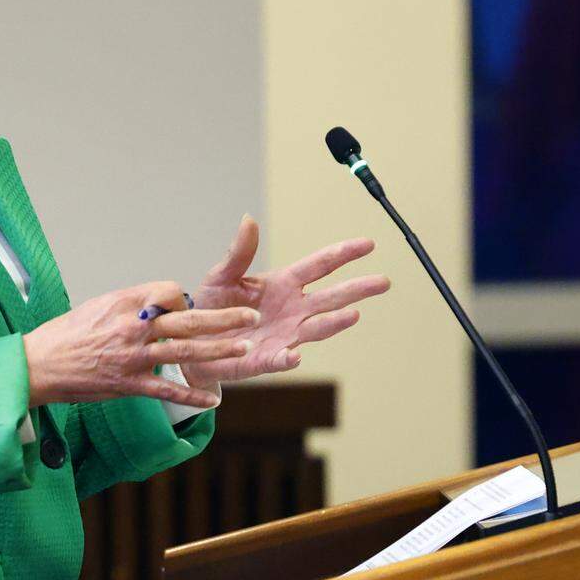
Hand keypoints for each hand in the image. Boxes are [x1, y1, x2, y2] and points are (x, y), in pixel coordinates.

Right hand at [22, 279, 259, 409]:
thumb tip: (160, 305)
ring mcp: (133, 358)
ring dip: (218, 351)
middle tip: (250, 317)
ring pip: (185, 352)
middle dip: (223, 319)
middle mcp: (133, 328)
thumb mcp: (99, 306)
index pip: (170, 293)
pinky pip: (167, 391)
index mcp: (125, 303)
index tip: (184, 307)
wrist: (38, 365)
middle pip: (188, 320)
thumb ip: (132, 305)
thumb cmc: (66, 334)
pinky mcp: (129, 385)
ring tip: (243, 347)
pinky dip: (191, 396)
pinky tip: (212, 400)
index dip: (183, 299)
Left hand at [177, 215, 390, 388]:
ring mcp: (285, 335)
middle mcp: (293, 309)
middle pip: (331, 297)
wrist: (195, 340)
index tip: (368, 244)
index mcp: (284, 284)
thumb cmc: (212, 305)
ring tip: (353, 314)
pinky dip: (288, 359)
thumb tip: (248, 220)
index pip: (320, 266)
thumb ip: (238, 253)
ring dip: (334, 322)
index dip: (343, 254)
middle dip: (357, 289)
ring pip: (316, 328)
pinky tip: (295, 356)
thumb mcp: (222, 275)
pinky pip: (281, 360)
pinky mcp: (267, 360)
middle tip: (383, 281)